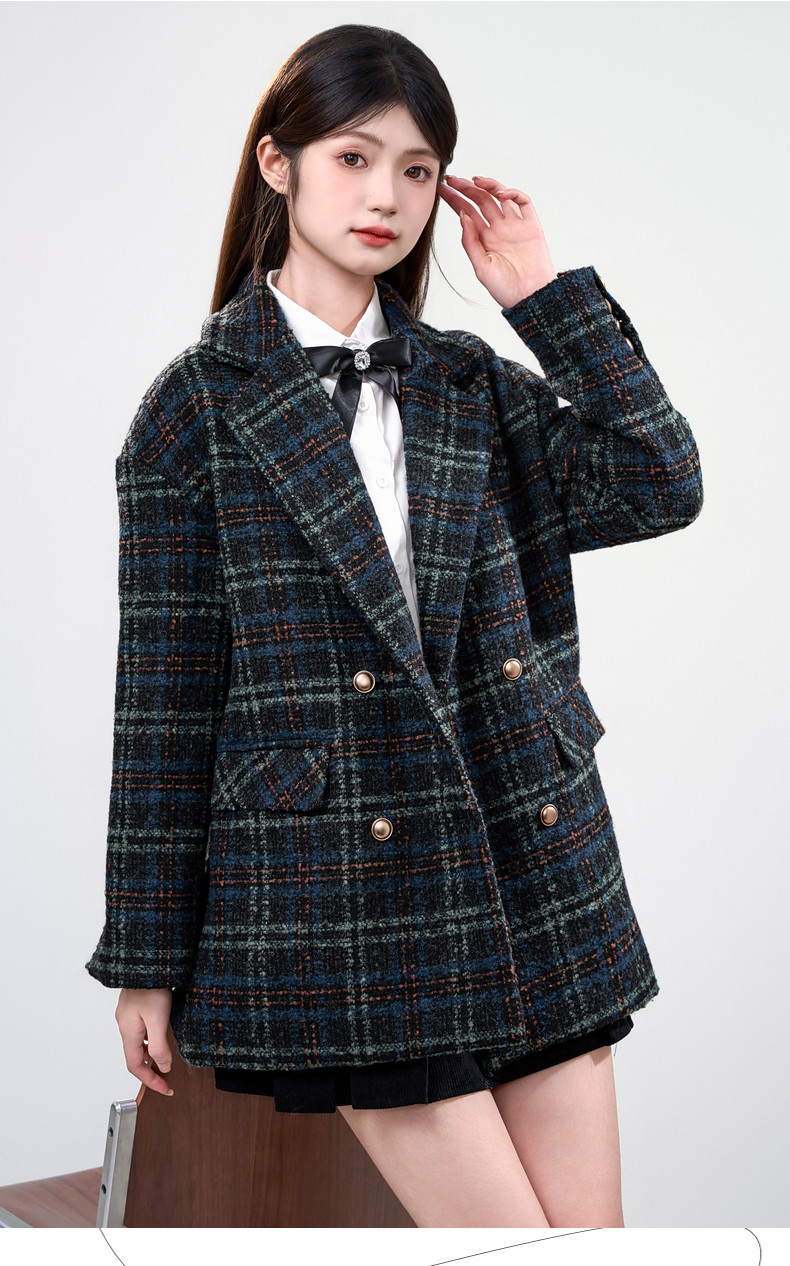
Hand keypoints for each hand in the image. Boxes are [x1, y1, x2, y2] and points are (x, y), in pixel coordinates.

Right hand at [115, 987, 175, 1096]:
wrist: (148, 960)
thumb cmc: (151, 986)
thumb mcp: (158, 1019)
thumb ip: (159, 1046)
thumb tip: (163, 1066)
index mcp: (128, 1031)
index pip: (135, 1066)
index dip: (150, 1081)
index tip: (166, 1089)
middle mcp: (125, 1025)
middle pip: (134, 1056)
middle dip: (150, 1070)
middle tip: (167, 1078)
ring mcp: (128, 1015)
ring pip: (137, 1043)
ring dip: (150, 1055)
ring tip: (166, 1060)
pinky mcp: (135, 1006)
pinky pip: (141, 1030)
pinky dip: (150, 1040)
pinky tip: (161, 1034)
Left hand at [438, 175, 557, 308]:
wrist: (531, 298)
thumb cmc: (505, 289)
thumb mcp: (481, 267)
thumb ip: (470, 242)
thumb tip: (462, 216)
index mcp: (484, 239)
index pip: (467, 212)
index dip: (455, 199)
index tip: (442, 188)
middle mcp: (498, 229)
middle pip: (481, 201)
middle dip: (466, 188)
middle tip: (453, 179)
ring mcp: (515, 226)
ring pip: (500, 197)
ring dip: (488, 185)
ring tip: (476, 181)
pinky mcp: (531, 226)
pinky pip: (524, 203)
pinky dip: (514, 194)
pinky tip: (502, 193)